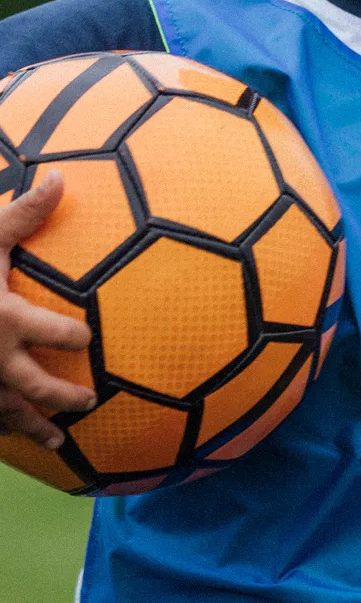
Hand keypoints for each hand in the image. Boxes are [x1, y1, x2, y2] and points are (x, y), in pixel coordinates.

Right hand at [0, 170, 95, 447]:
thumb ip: (21, 215)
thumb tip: (59, 179)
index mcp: (6, 321)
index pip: (60, 333)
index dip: (77, 336)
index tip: (89, 337)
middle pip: (39, 387)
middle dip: (66, 396)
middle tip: (91, 400)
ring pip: (8, 415)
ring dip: (34, 429)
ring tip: (57, 441)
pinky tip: (5, 440)